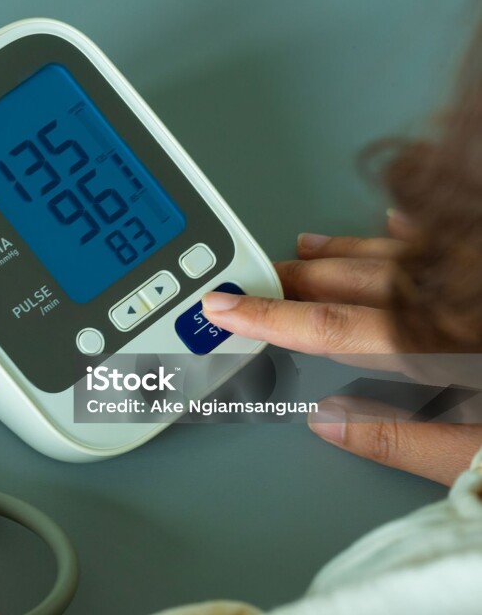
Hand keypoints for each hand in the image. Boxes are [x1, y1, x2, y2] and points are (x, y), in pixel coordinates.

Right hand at [201, 217, 481, 485]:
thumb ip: (401, 439)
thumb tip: (329, 423)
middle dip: (291, 277)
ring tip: (299, 247)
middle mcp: (448, 301)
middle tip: (244, 277)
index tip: (220, 307)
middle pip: (350, 281)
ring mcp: (469, 278)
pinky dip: (408, 231)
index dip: (267, 316)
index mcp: (436, 346)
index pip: (329, 326)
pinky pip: (440, 240)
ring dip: (337, 251)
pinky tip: (388, 221)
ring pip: (389, 254)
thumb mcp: (474, 456)